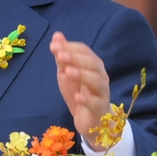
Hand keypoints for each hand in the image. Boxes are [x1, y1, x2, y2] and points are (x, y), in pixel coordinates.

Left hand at [49, 31, 110, 150]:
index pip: (85, 51)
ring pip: (97, 81)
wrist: (90, 120)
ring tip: (67, 72)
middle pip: (92, 64)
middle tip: (59, 56)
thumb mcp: (67, 73)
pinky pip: (96, 103)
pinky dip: (87, 99)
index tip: (54, 46)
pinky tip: (77, 96)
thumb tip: (57, 35)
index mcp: (93, 65)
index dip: (70, 47)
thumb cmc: (79, 92)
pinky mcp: (100, 109)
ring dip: (82, 75)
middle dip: (75, 58)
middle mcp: (100, 76)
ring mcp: (102, 93)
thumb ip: (62, 56)